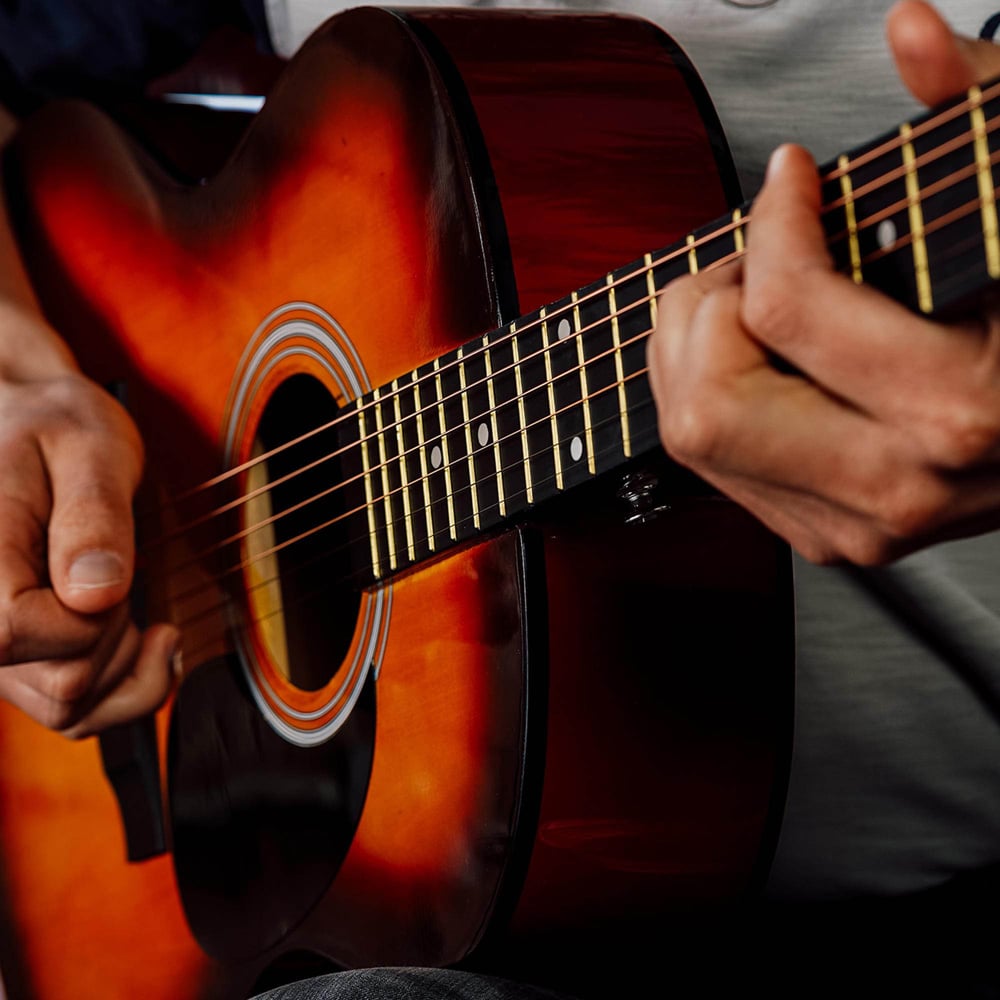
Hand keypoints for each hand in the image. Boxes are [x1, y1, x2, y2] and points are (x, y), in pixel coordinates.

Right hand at [0, 313, 178, 737]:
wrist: (28, 424)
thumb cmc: (57, 427)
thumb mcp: (90, 448)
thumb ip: (93, 518)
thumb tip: (94, 595)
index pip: (21, 633)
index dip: (92, 615)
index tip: (116, 569)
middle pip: (62, 685)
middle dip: (118, 634)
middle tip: (123, 569)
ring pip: (71, 711)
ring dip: (126, 665)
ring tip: (135, 601)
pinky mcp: (18, 660)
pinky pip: (75, 710)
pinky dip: (125, 683)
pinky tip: (148, 637)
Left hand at [648, 0, 999, 564]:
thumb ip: (981, 109)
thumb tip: (910, 32)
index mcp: (956, 410)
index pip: (784, 310)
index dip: (772, 221)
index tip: (792, 177)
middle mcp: (895, 484)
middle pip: (706, 402)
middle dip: (704, 307)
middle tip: (753, 257)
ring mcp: (856, 525)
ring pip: (693, 436)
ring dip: (693, 351)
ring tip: (752, 299)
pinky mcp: (830, 536)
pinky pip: (714, 463)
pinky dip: (709, 394)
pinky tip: (760, 356)